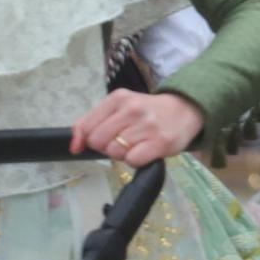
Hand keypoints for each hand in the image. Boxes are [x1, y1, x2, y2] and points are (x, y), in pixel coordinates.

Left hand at [71, 91, 203, 167]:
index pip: (87, 127)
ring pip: (114, 152)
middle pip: (98, 141)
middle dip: (107, 146)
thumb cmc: (147, 111)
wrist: (186, 109)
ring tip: (138, 143)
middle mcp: (132, 109)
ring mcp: (147, 126)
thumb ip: (90, 123)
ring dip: (123, 153)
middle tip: (124, 140)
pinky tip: (146, 150)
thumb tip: (74, 147)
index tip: (105, 137)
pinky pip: (132, 161)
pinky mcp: (160, 142)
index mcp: (119, 98)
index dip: (91, 138)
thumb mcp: (118, 107)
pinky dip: (136, 160)